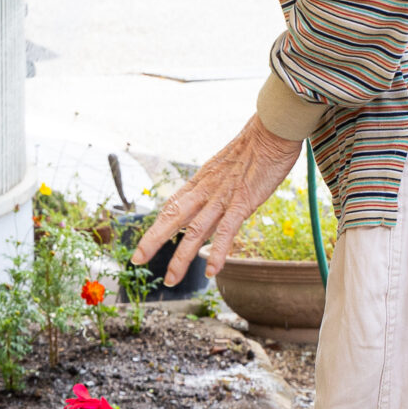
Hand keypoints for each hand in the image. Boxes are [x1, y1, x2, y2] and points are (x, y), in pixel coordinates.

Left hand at [134, 115, 302, 284]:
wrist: (271, 130)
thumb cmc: (254, 146)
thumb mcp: (227, 167)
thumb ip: (218, 188)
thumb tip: (214, 205)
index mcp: (201, 182)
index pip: (172, 206)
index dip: (155, 225)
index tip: (143, 242)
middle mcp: (205, 190)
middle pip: (173, 218)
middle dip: (153, 240)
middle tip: (136, 260)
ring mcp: (223, 197)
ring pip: (195, 231)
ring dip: (181, 257)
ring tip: (171, 279)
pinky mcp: (243, 202)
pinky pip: (227, 230)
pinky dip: (219, 252)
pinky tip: (211, 271)